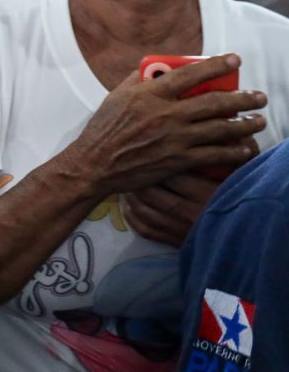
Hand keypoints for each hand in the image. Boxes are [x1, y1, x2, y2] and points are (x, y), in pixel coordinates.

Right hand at [61, 54, 264, 196]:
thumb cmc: (103, 129)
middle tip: (259, 96)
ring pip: (220, 128)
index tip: (234, 60)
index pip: (190, 73)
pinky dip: (234, 151)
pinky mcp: (177, 160)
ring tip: (259, 121)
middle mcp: (165, 114)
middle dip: (242, 97)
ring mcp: (174, 138)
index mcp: (150, 94)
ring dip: (245, 124)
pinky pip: (214, 154)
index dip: (216, 65)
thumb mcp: (116, 97)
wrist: (95, 164)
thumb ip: (138, 80)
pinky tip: (245, 149)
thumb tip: (157, 69)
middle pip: (214, 102)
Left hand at [123, 146, 257, 247]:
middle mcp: (188, 212)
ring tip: (127, 182)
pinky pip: (144, 228)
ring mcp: (177, 229)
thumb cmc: (236, 201)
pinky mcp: (171, 242)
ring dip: (131, 194)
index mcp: (203, 193)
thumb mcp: (233, 179)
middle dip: (136, 176)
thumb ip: (222, 156)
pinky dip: (132, 216)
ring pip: (142, 209)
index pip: (168, 172)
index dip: (152, 160)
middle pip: (149, 190)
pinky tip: (129, 205)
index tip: (144, 148)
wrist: (245, 237)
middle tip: (127, 163)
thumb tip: (218, 130)